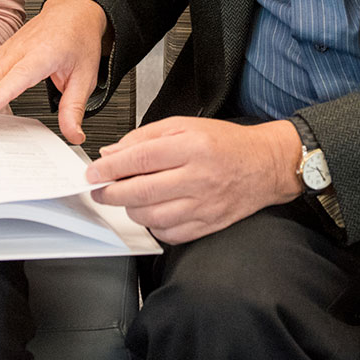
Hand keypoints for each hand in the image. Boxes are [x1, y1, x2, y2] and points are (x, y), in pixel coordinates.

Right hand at [0, 0, 107, 143]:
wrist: (73, 12)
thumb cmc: (78, 40)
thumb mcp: (86, 76)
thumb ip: (75, 107)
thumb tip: (74, 134)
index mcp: (44, 54)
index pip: (19, 75)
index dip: (1, 91)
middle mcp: (21, 50)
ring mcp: (8, 49)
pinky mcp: (1, 51)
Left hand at [87, 117, 302, 243]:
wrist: (266, 165)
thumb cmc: (226, 143)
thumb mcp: (185, 125)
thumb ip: (145, 137)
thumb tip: (112, 154)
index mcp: (191, 146)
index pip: (139, 159)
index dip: (109, 168)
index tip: (94, 174)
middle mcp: (198, 177)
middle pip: (141, 191)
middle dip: (111, 193)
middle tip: (100, 191)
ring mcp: (204, 204)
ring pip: (152, 216)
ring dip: (130, 210)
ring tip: (128, 199)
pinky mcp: (208, 224)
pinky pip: (170, 234)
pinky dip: (153, 227)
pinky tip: (152, 213)